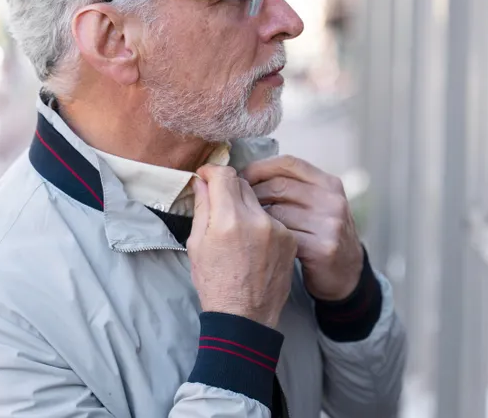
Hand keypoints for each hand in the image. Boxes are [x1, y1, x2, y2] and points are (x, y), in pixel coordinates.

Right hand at [188, 165, 296, 328]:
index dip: (213, 172)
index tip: (207, 177)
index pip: (225, 175)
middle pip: (243, 184)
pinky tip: (254, 241)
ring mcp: (277, 229)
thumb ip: (202, 208)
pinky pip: (273, 218)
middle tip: (219, 200)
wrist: (245, 317)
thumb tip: (203, 182)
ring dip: (247, 206)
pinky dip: (262, 222)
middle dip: (229, 188)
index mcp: (229, 220)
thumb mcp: (197, 245)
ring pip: (260, 201)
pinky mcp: (290, 238)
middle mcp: (257, 219)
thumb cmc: (215, 283)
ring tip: (238, 228)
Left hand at [242, 156, 363, 300]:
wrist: (346, 273)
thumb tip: (251, 172)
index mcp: (329, 184)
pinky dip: (267, 237)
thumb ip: (295, 186)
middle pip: (279, 185)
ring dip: (256, 217)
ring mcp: (329, 224)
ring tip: (246, 223)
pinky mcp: (322, 248)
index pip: (289, 163)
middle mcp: (332, 200)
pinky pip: (283, 236)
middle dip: (252, 192)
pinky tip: (261, 241)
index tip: (241, 176)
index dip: (260, 167)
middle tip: (237, 202)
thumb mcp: (319, 203)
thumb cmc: (322, 233)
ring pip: (277, 212)